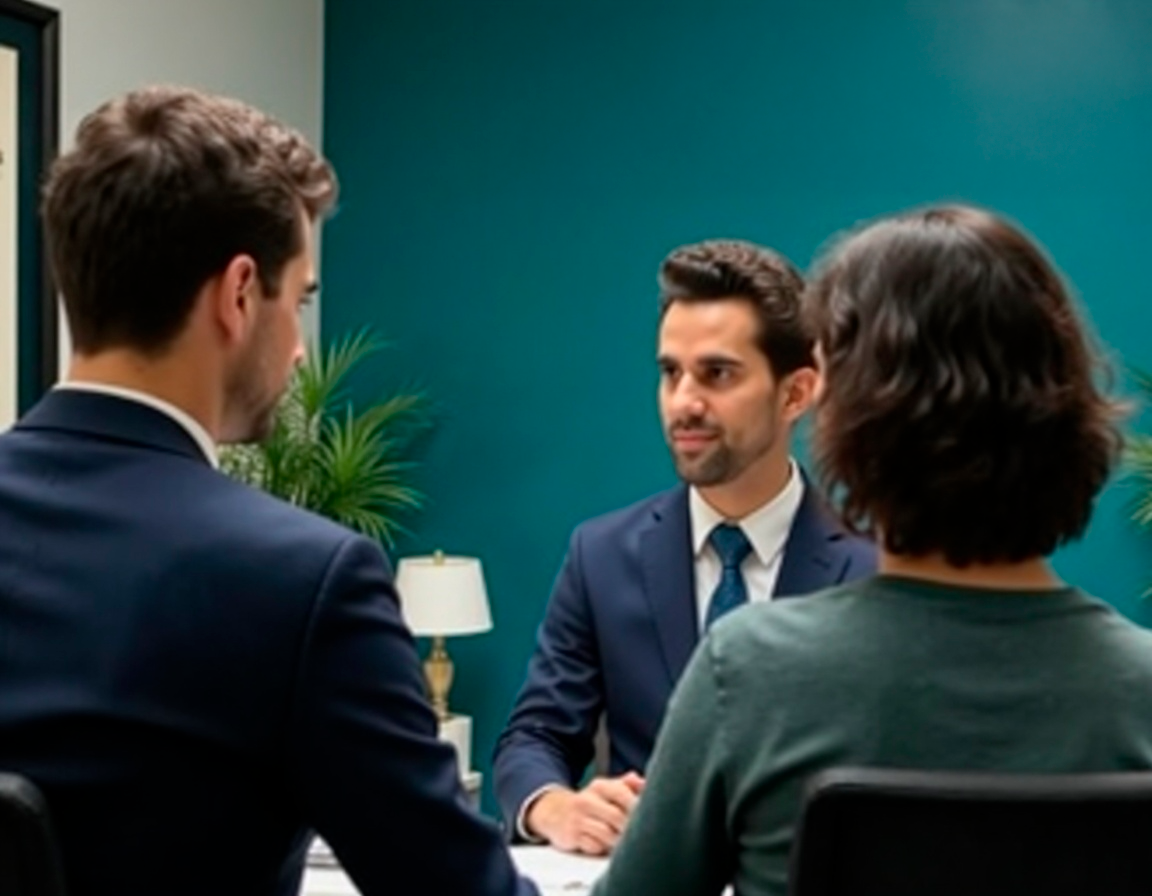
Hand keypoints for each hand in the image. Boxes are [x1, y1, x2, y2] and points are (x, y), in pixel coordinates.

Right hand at [525, 772, 644, 854]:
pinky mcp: (572, 835)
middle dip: (628, 828)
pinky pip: (594, 846)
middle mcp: (587, 800)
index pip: (622, 793)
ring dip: (617, 840)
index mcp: (599, 786)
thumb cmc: (589, 803)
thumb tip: (643, 782)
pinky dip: (601, 847)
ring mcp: (578, 818)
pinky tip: (602, 843)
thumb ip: (626, 785)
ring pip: (607, 834)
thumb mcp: (605, 789)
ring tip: (619, 840)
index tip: (646, 815)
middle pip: (617, 817)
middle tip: (635, 834)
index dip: (637, 806)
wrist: (554, 812)